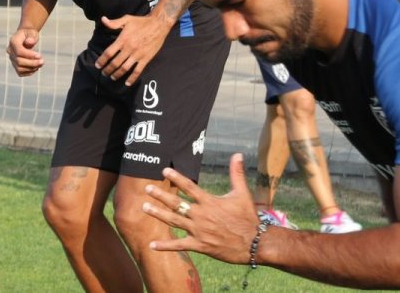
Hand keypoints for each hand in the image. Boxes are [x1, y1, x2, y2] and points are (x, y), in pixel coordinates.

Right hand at [7, 28, 42, 76]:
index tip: (40, 55)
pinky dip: (29, 72)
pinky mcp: (15, 64)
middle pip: (19, 61)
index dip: (29, 55)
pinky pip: (20, 72)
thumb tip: (30, 42)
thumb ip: (31, 37)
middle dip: (32, 63)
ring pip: (19, 68)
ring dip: (31, 68)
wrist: (26, 37)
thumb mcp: (32, 33)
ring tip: (40, 64)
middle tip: (42, 61)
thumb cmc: (30, 34)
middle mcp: (10, 51)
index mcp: (13, 41)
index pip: (19, 51)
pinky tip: (36, 67)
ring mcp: (12, 59)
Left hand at [96, 13, 172, 85]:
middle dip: (107, 70)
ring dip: (117, 74)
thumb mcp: (126, 19)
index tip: (98, 65)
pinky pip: (138, 71)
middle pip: (115, 63)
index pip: (109, 53)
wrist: (158, 24)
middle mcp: (129, 49)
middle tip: (103, 73)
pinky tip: (127, 83)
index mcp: (123, 39)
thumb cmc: (141, 22)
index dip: (102, 60)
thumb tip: (103, 20)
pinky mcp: (146, 59)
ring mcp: (138, 55)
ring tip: (112, 77)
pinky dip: (132, 78)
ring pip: (125, 68)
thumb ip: (114, 23)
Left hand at [142, 153, 263, 263]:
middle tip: (146, 188)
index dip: (176, 178)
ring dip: (158, 214)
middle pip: (176, 203)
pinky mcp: (200, 245)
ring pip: (174, 221)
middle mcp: (201, 215)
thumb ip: (237, 174)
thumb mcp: (242, 194)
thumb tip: (237, 154)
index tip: (164, 170)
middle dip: (160, 196)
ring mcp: (199, 231)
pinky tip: (152, 244)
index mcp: (209, 202)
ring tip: (144, 207)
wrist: (255, 244)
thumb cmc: (248, 218)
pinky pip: (179, 245)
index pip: (189, 187)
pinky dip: (165, 246)